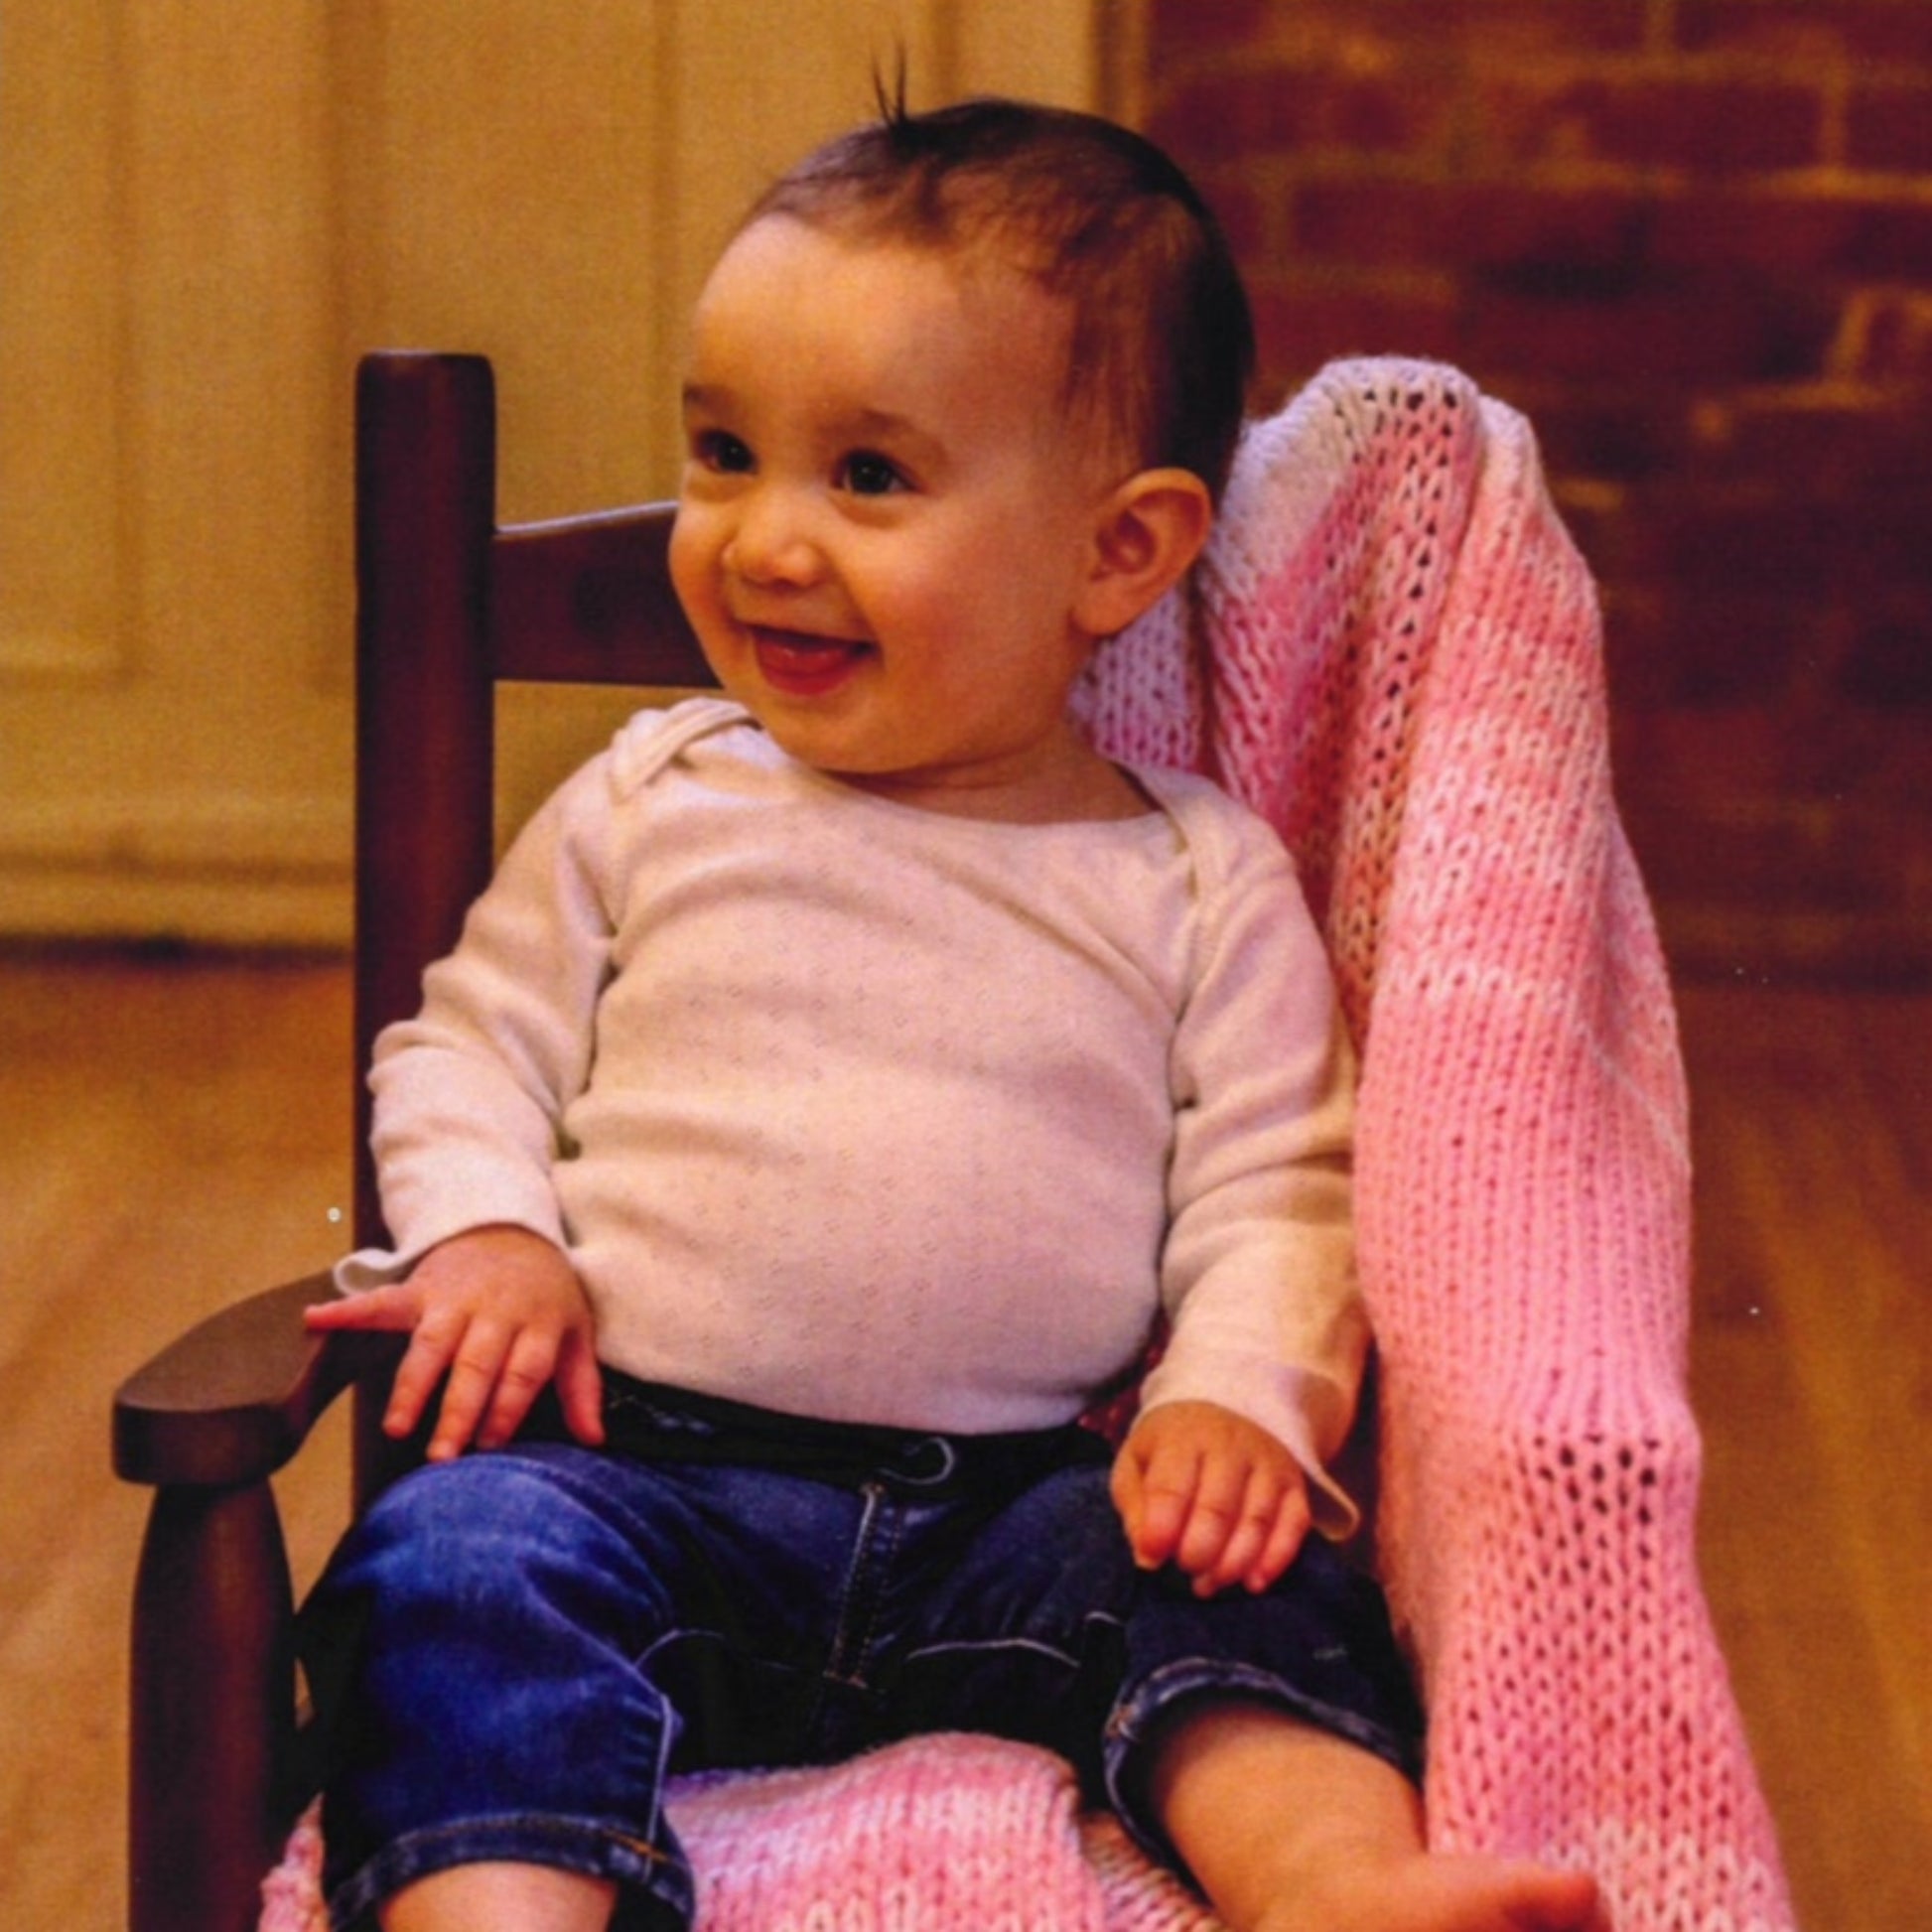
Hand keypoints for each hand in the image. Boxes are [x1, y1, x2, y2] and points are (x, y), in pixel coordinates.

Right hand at [305, 1225, 603, 1461]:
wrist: (513, 1230)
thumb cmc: (547, 1295)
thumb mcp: (576, 1331)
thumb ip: (581, 1386)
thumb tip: (595, 1441)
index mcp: (538, 1322)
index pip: (523, 1371)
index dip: (506, 1408)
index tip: (490, 1446)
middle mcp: (495, 1311)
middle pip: (476, 1364)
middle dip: (459, 1410)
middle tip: (442, 1457)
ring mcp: (454, 1298)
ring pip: (431, 1344)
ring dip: (412, 1386)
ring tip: (395, 1427)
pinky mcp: (420, 1288)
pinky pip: (382, 1299)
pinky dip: (347, 1309)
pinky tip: (314, 1319)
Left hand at [1110, 1400, 1310, 1597]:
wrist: (1221, 1409)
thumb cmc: (1170, 1448)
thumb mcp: (1135, 1463)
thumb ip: (1135, 1507)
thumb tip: (1147, 1556)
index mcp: (1182, 1438)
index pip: (1172, 1487)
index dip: (1161, 1529)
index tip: (1153, 1558)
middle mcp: (1230, 1445)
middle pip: (1218, 1509)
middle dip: (1199, 1552)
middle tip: (1184, 1570)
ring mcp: (1267, 1463)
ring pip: (1257, 1521)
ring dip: (1232, 1564)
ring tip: (1208, 1584)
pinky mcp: (1293, 1483)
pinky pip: (1294, 1524)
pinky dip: (1276, 1559)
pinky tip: (1253, 1583)